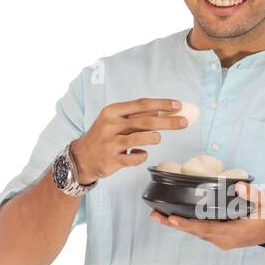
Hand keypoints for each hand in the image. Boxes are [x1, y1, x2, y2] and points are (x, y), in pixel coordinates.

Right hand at [71, 97, 188, 184]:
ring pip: (142, 138)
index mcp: (112, 111)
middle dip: (169, 121)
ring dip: (155, 139)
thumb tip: (163, 112)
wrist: (81, 158)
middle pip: (146, 121)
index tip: (178, 105)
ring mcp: (111, 143)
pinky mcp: (112, 160)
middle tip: (184, 122)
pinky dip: (142, 155)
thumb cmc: (103, 137)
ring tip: (156, 139)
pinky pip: (137, 158)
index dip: (162, 104)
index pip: (142, 104)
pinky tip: (139, 153)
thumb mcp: (114, 121)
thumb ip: (135, 117)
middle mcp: (111, 125)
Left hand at [149, 180, 264, 249]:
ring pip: (194, 232)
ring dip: (176, 224)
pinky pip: (198, 230)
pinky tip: (173, 216)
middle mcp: (222, 239)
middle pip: (193, 231)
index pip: (205, 228)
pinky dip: (185, 223)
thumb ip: (253, 195)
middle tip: (154, 215)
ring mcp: (219, 240)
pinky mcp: (218, 236)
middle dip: (173, 223)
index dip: (187, 223)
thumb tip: (239, 187)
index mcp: (232, 233)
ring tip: (157, 215)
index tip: (171, 218)